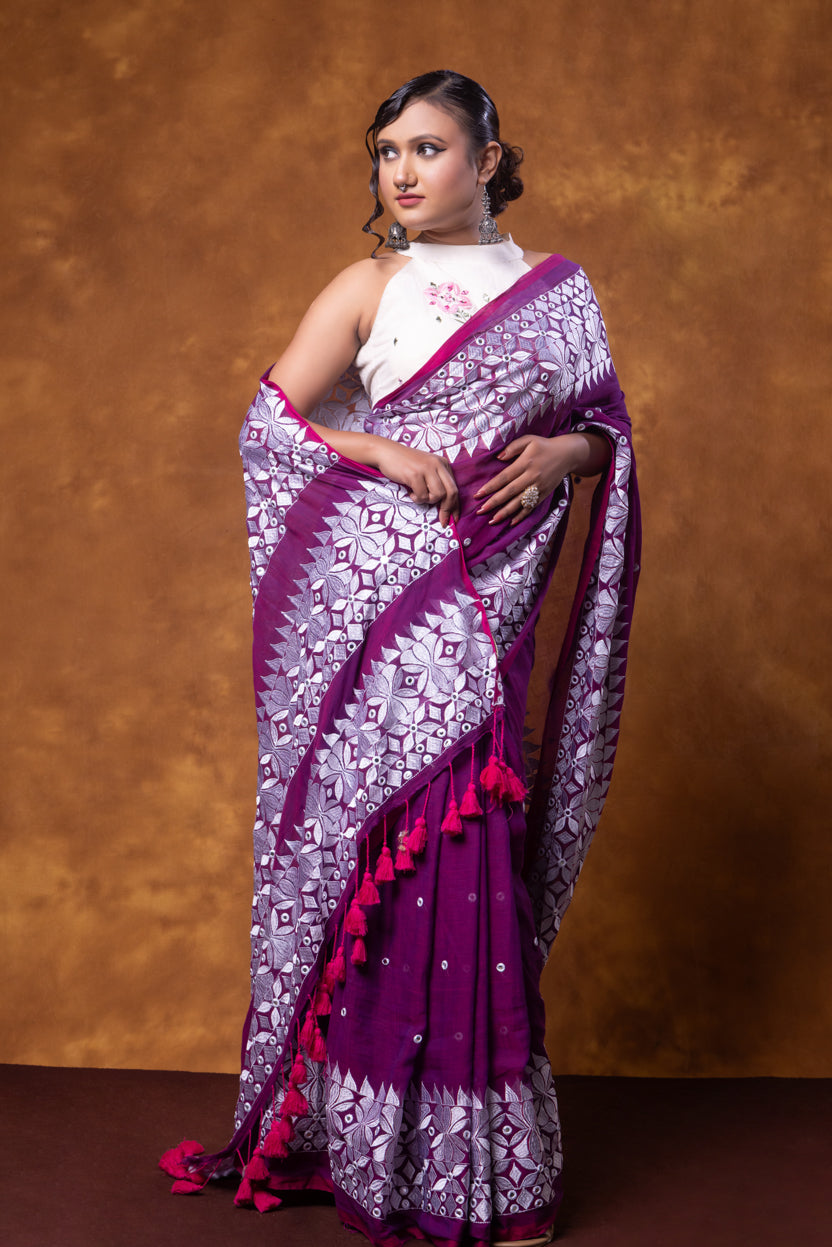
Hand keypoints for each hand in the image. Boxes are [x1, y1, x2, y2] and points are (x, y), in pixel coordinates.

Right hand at [372, 439, 460, 527]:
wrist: (386, 452)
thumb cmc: (405, 464)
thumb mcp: (426, 469)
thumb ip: (437, 482)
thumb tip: (446, 506)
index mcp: (443, 463)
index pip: (455, 487)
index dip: (455, 506)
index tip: (454, 519)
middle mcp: (437, 464)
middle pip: (452, 492)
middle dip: (447, 509)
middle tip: (442, 520)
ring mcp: (426, 469)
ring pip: (438, 495)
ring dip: (428, 500)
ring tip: (418, 494)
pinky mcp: (415, 474)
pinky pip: (422, 496)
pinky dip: (416, 498)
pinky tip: (410, 491)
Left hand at [474, 433, 598, 526]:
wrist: (567, 455)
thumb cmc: (544, 446)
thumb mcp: (529, 440)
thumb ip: (513, 447)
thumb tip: (498, 458)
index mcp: (525, 463)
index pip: (504, 477)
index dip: (490, 487)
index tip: (478, 494)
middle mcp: (532, 477)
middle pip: (510, 492)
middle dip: (494, 502)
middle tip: (480, 511)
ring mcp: (539, 487)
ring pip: (520, 502)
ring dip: (505, 513)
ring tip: (492, 521)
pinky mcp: (544, 494)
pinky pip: (531, 507)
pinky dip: (522, 515)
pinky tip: (511, 522)